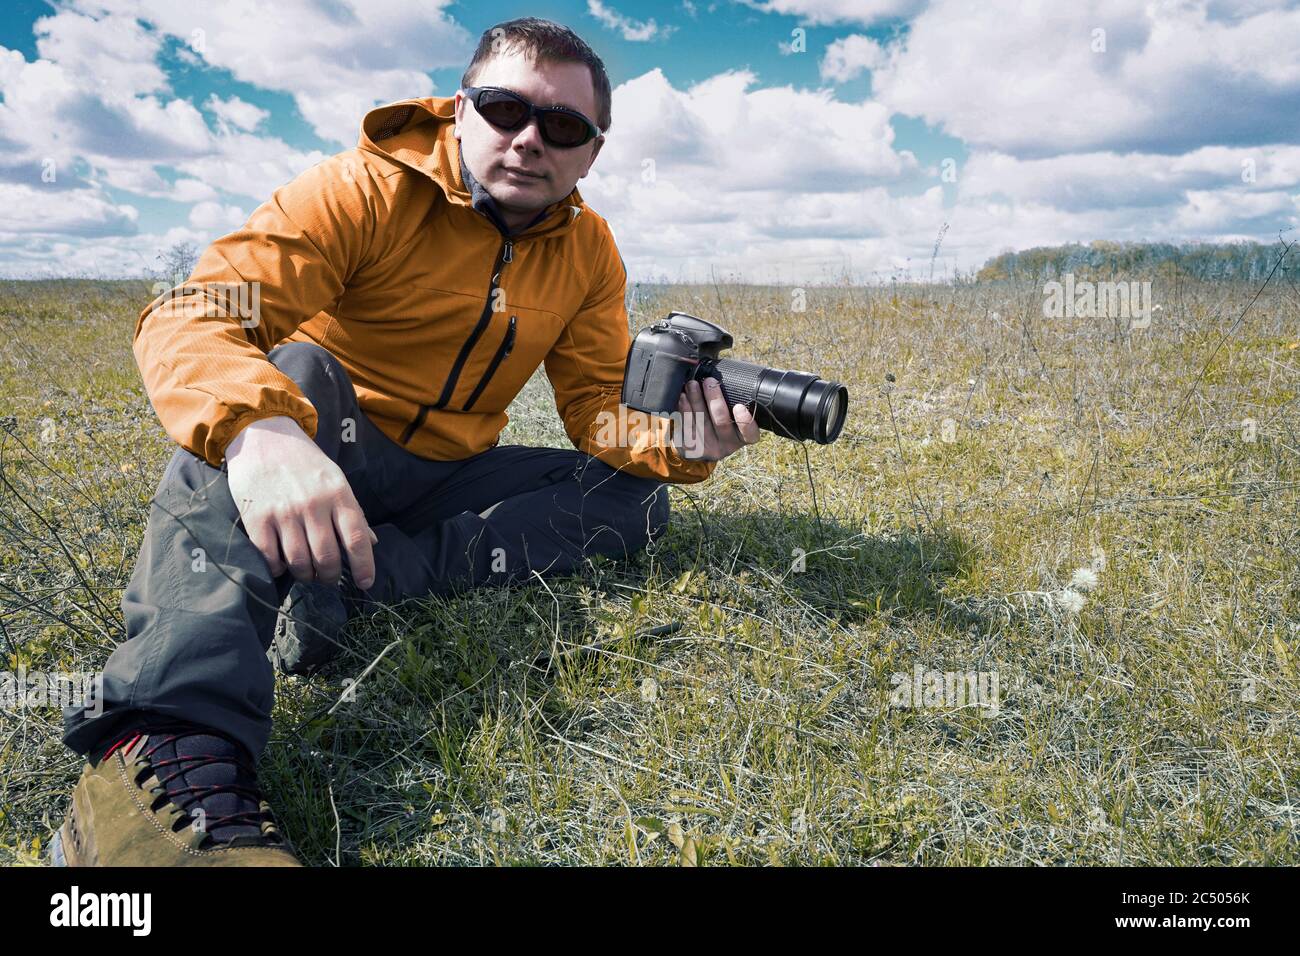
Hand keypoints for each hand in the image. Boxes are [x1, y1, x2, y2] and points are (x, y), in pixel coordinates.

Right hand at [224, 416, 376, 588]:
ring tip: (307, 573)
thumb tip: (372, 543)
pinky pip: (270, 557)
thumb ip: (353, 512)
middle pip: (328, 558)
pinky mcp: (257, 517)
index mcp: (338, 495)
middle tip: (329, 578)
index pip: (357, 539)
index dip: (364, 566)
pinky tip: (281, 564)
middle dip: (331, 577)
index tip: (365, 583)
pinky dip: (277, 568)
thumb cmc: (303, 461)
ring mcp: (284, 512)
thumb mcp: (335, 480)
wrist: (262, 434)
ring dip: (306, 575)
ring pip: (300, 562)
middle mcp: (313, 505)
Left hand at [673, 376, 762, 460]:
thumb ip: (733, 402)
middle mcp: (727, 445)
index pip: (750, 434)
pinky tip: (682, 397)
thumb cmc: (719, 421)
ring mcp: (708, 448)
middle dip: (714, 399)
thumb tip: (729, 375)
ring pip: (701, 422)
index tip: (739, 406)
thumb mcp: (732, 418)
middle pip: (721, 422)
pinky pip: (686, 426)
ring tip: (692, 384)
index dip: (746, 422)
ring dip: (696, 400)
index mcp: (741, 437)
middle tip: (709, 381)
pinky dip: (684, 409)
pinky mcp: (691, 447)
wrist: (698, 444)